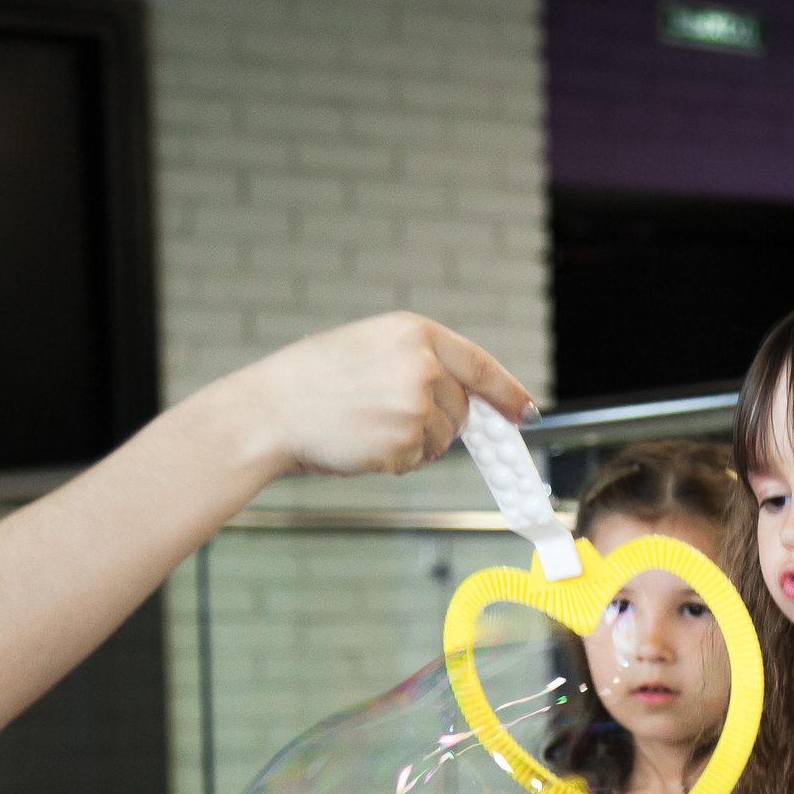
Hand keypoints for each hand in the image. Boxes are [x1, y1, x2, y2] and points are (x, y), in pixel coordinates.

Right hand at [204, 313, 533, 480]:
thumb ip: (422, 364)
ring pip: (443, 439)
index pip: (480, 364)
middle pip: (463, 409)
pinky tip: (362, 443)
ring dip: (416, 444)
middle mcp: (423, 365)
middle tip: (389, 417)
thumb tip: (470, 399)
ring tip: (367, 425)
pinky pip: (419, 461)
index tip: (526, 411)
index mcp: (414, 332)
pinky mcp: (406, 441)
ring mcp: (416, 404)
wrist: (268, 412)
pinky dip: (397, 461)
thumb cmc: (312, 382)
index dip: (507, 391)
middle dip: (440, 422)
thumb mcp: (370, 349)